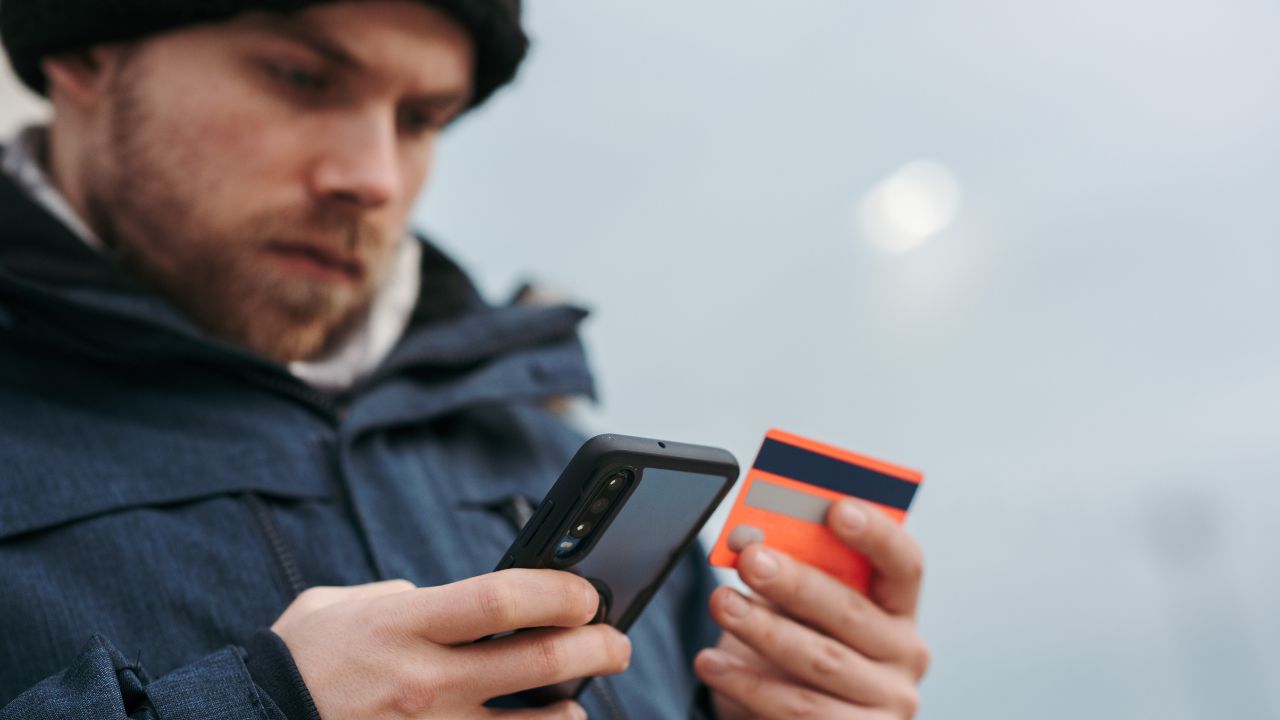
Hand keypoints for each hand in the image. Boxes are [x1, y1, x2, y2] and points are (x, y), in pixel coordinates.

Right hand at [271, 571, 630, 718]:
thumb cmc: (298, 663)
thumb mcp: (338, 606)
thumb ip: (398, 596)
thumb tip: (443, 599)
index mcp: (403, 624)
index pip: (502, 598)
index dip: (559, 589)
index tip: (587, 591)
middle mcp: (424, 681)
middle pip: (538, 660)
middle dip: (597, 648)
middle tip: (617, 641)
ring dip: (574, 709)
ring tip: (581, 698)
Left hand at [694, 499, 928, 718]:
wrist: (786, 716)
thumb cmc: (797, 641)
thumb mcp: (800, 605)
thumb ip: (789, 569)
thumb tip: (748, 536)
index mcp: (899, 606)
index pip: (904, 563)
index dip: (876, 533)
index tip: (837, 508)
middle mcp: (905, 654)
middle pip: (852, 612)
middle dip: (797, 582)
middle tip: (751, 560)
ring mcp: (886, 702)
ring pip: (821, 661)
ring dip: (764, 631)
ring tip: (722, 605)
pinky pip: (798, 709)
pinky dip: (748, 683)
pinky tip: (712, 663)